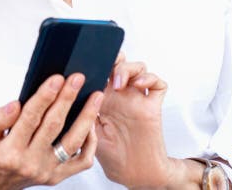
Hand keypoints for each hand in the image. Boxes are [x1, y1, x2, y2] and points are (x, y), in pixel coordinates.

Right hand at [0, 73, 102, 189]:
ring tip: (95, 97)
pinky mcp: (57, 176)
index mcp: (10, 152)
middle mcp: (31, 162)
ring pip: (73, 142)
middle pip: (54, 125)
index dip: (45, 96)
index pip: (30, 118)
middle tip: (77, 78)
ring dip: (86, 117)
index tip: (56, 78)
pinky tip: (91, 124)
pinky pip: (81, 161)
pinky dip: (90, 143)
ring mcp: (47, 171)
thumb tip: (15, 105)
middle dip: (67, 98)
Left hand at [95, 55, 185, 188]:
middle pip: (119, 63)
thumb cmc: (110, 155)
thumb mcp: (89, 133)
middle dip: (114, 57)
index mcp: (102, 98)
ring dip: (129, 68)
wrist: (133, 173)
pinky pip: (158, 84)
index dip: (95, 61)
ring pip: (138, 68)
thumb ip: (83, 114)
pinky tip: (139, 84)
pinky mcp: (152, 106)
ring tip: (119, 82)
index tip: (87, 61)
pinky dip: (150, 78)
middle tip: (106, 64)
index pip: (100, 70)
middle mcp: (120, 96)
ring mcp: (137, 99)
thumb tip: (73, 94)